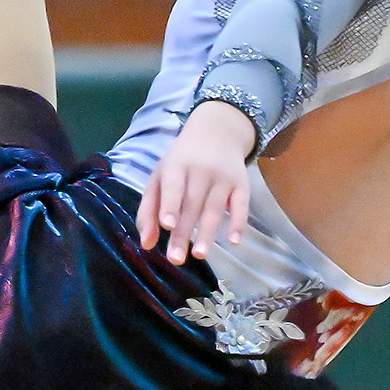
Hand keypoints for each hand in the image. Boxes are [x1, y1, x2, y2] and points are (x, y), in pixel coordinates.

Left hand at [136, 101, 256, 264]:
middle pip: (192, 204)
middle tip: (176, 258)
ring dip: (208, 233)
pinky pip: (242, 205)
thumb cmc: (181, 161)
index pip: (173, 186)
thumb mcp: (160, 177)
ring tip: (199, 255)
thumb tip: (146, 245)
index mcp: (176, 166)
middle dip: (184, 232)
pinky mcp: (242, 184)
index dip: (170, 205)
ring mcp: (223, 177)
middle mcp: (201, 170)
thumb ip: (149, 210)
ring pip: (215, 208)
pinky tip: (234, 241)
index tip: (167, 225)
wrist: (217, 131)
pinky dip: (239, 223)